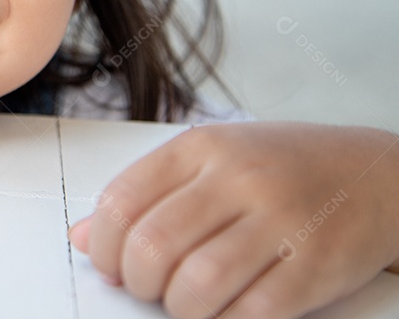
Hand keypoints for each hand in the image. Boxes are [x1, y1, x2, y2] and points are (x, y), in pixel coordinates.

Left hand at [68, 122, 398, 318]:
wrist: (377, 174)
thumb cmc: (283, 168)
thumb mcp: (210, 159)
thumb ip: (146, 193)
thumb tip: (81, 236)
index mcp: (201, 147)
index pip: (121, 200)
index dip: (102, 245)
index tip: (109, 264)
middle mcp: (237, 178)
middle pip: (153, 246)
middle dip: (137, 282)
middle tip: (147, 287)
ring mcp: (279, 221)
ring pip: (197, 283)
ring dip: (178, 307)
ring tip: (184, 301)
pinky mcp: (314, 265)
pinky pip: (251, 311)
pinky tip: (224, 311)